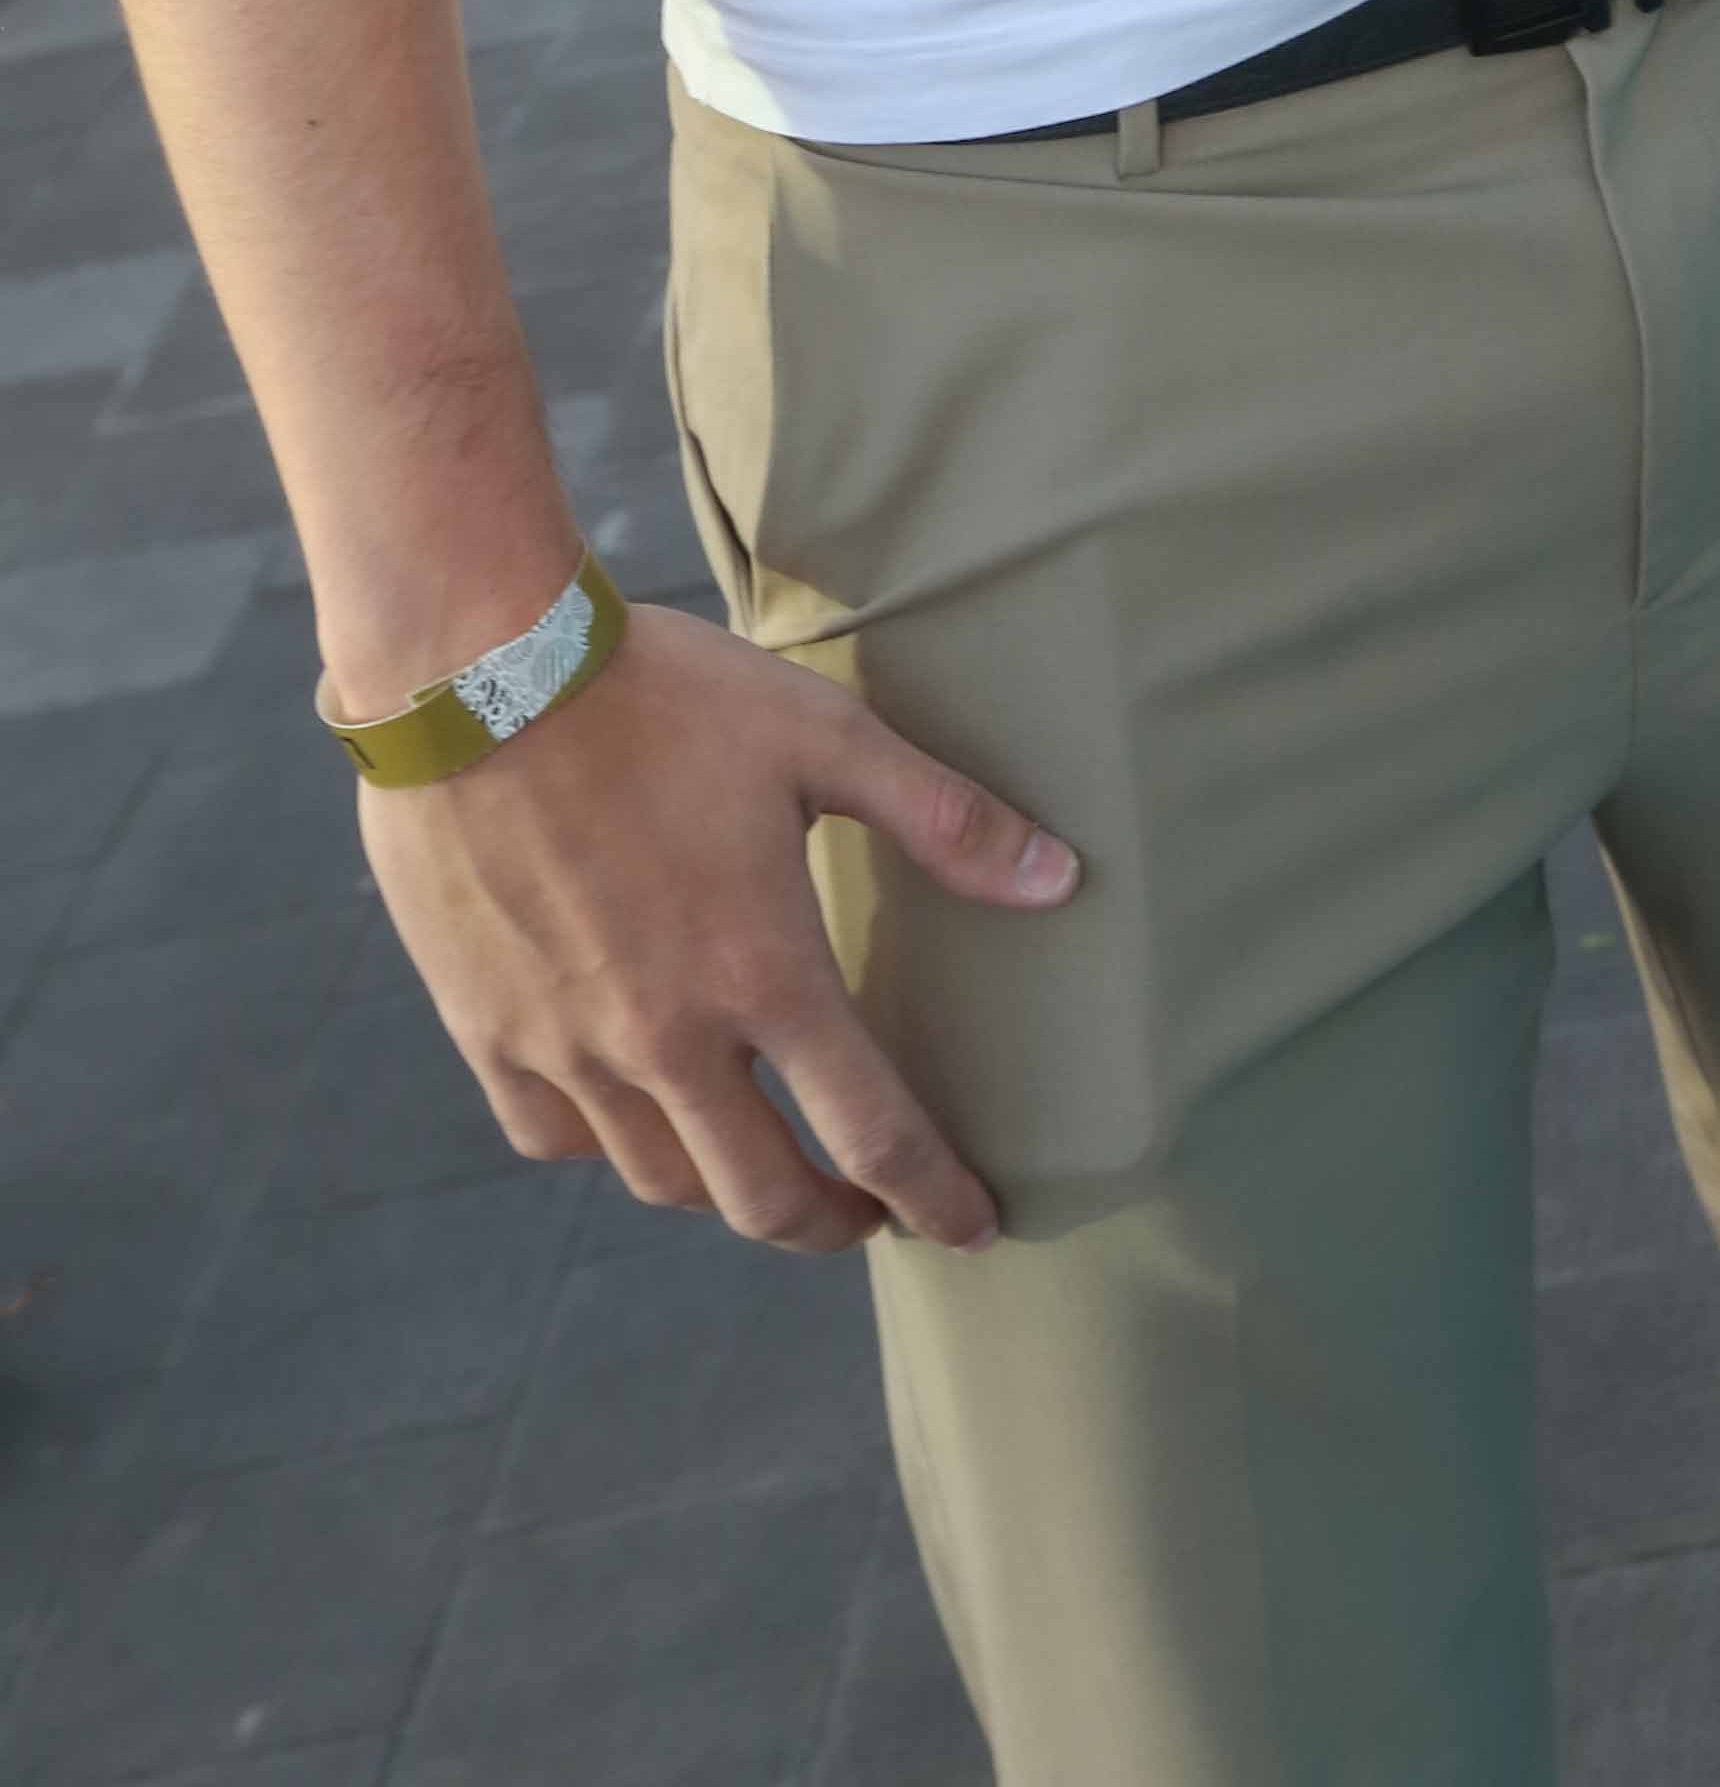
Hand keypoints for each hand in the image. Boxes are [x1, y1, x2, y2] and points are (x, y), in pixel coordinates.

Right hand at [362, 597, 1078, 1249]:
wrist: (476, 671)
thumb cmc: (664, 694)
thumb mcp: (823, 734)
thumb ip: (944, 818)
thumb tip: (1062, 880)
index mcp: (763, 973)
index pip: (873, 1134)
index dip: (934, 1196)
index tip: (972, 1229)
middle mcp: (666, 1037)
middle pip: (763, 1197)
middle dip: (834, 1224)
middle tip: (868, 1214)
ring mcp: (568, 1045)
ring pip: (660, 1179)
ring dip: (727, 1191)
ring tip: (762, 1168)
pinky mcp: (485, 1028)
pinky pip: (554, 1137)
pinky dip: (608, 1147)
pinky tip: (636, 1115)